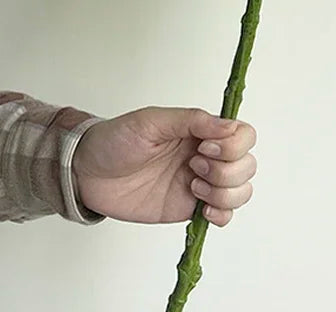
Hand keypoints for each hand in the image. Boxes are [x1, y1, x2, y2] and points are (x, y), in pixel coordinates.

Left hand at [72, 106, 256, 225]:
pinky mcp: (189, 209)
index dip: (233, 144)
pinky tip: (200, 208)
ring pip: (241, 191)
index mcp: (201, 130)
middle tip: (193, 166)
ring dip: (224, 192)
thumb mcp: (152, 121)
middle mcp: (207, 156)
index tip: (204, 146)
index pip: (243, 135)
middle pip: (247, 164)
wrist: (87, 173)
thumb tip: (228, 125)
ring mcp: (201, 183)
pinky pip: (224, 215)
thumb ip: (192, 120)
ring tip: (192, 186)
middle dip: (226, 169)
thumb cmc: (117, 140)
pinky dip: (222, 214)